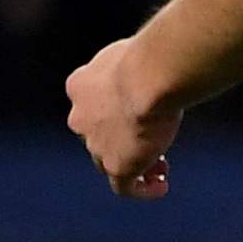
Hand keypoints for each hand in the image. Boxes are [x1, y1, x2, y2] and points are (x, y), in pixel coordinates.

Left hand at [66, 37, 179, 195]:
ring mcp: (96, 144)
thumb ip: (139, 64)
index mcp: (80, 86)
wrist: (149, 76)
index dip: (113, 113)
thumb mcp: (137, 52)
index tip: (139, 112)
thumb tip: (162, 59)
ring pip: (109, 162)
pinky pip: (125, 187)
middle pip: (98, 136)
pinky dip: (141, 189)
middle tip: (151, 143)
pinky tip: (161, 187)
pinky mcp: (117, 166)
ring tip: (160, 168)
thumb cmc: (150, 57)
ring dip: (133, 165)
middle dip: (122, 141)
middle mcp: (80, 118)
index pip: (92, 105)